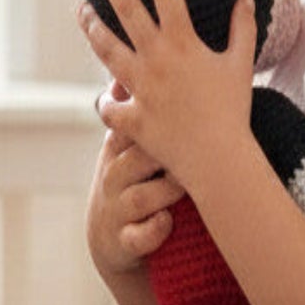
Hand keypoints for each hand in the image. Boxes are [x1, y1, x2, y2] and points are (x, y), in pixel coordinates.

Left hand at [78, 0, 256, 189]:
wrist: (221, 159)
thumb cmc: (234, 110)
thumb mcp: (241, 65)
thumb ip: (242, 30)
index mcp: (184, 42)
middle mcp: (156, 58)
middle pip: (126, 8)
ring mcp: (139, 86)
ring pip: (106, 49)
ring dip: (92, 27)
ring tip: (81, 10)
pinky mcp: (130, 115)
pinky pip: (108, 105)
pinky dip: (107, 101)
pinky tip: (104, 95)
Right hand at [86, 115, 184, 278]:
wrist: (110, 236)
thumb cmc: (130, 180)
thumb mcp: (126, 144)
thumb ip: (138, 106)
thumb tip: (144, 64)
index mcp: (119, 148)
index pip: (132, 122)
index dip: (154, 113)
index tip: (180, 101)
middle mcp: (114, 175)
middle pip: (137, 156)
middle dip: (162, 151)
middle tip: (194, 146)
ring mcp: (118, 207)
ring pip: (141, 196)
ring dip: (167, 191)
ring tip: (187, 186)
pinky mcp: (125, 239)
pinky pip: (139, 235)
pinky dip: (154, 230)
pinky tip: (168, 223)